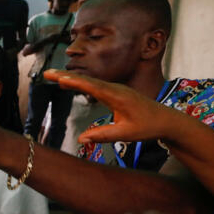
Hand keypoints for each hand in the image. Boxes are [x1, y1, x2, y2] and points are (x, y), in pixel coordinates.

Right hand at [43, 70, 181, 145]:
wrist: (166, 119)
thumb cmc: (148, 127)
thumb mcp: (125, 134)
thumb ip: (102, 136)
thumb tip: (80, 139)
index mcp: (116, 96)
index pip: (91, 86)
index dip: (73, 82)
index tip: (58, 77)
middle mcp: (114, 89)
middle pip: (87, 80)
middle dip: (66, 76)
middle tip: (47, 73)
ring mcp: (115, 89)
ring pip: (90, 81)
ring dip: (71, 78)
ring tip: (53, 77)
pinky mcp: (115, 92)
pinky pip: (94, 85)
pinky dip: (80, 83)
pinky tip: (71, 83)